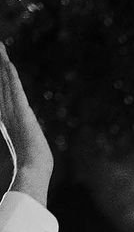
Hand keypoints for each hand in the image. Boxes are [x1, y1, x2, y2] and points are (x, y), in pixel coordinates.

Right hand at [0, 43, 52, 186]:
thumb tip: (30, 144)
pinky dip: (10, 75)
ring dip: (2, 64)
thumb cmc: (32, 162)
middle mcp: (5, 112)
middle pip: (0, 83)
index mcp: (5, 119)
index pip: (1, 93)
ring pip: (4, 81)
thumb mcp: (27, 147)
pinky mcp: (21, 111)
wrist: (33, 168)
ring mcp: (10, 111)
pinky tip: (8, 62)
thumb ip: (25, 140)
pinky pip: (14, 88)